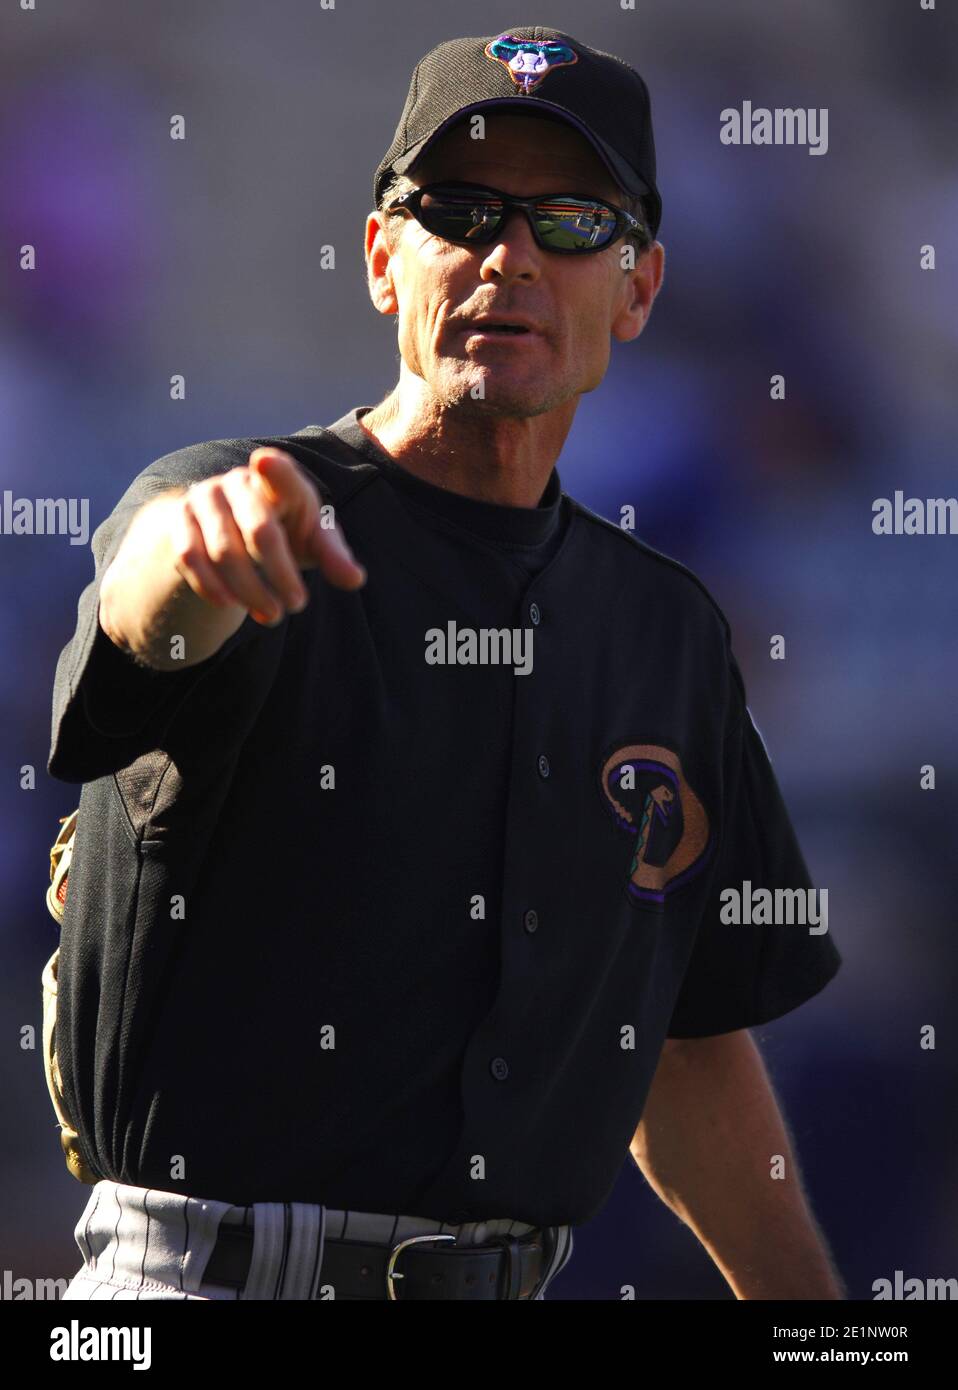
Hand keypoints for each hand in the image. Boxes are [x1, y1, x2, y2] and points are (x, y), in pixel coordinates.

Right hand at [171, 448, 365, 624]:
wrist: (227, 526)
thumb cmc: (285, 529)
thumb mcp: (312, 538)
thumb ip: (333, 555)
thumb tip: (356, 579)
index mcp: (278, 479)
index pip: (279, 472)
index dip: (274, 470)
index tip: (264, 462)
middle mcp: (238, 482)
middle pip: (259, 531)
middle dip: (281, 575)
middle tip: (298, 605)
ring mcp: (204, 499)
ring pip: (224, 552)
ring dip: (250, 591)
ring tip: (272, 615)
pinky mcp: (179, 521)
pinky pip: (190, 558)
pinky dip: (211, 587)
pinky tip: (231, 605)